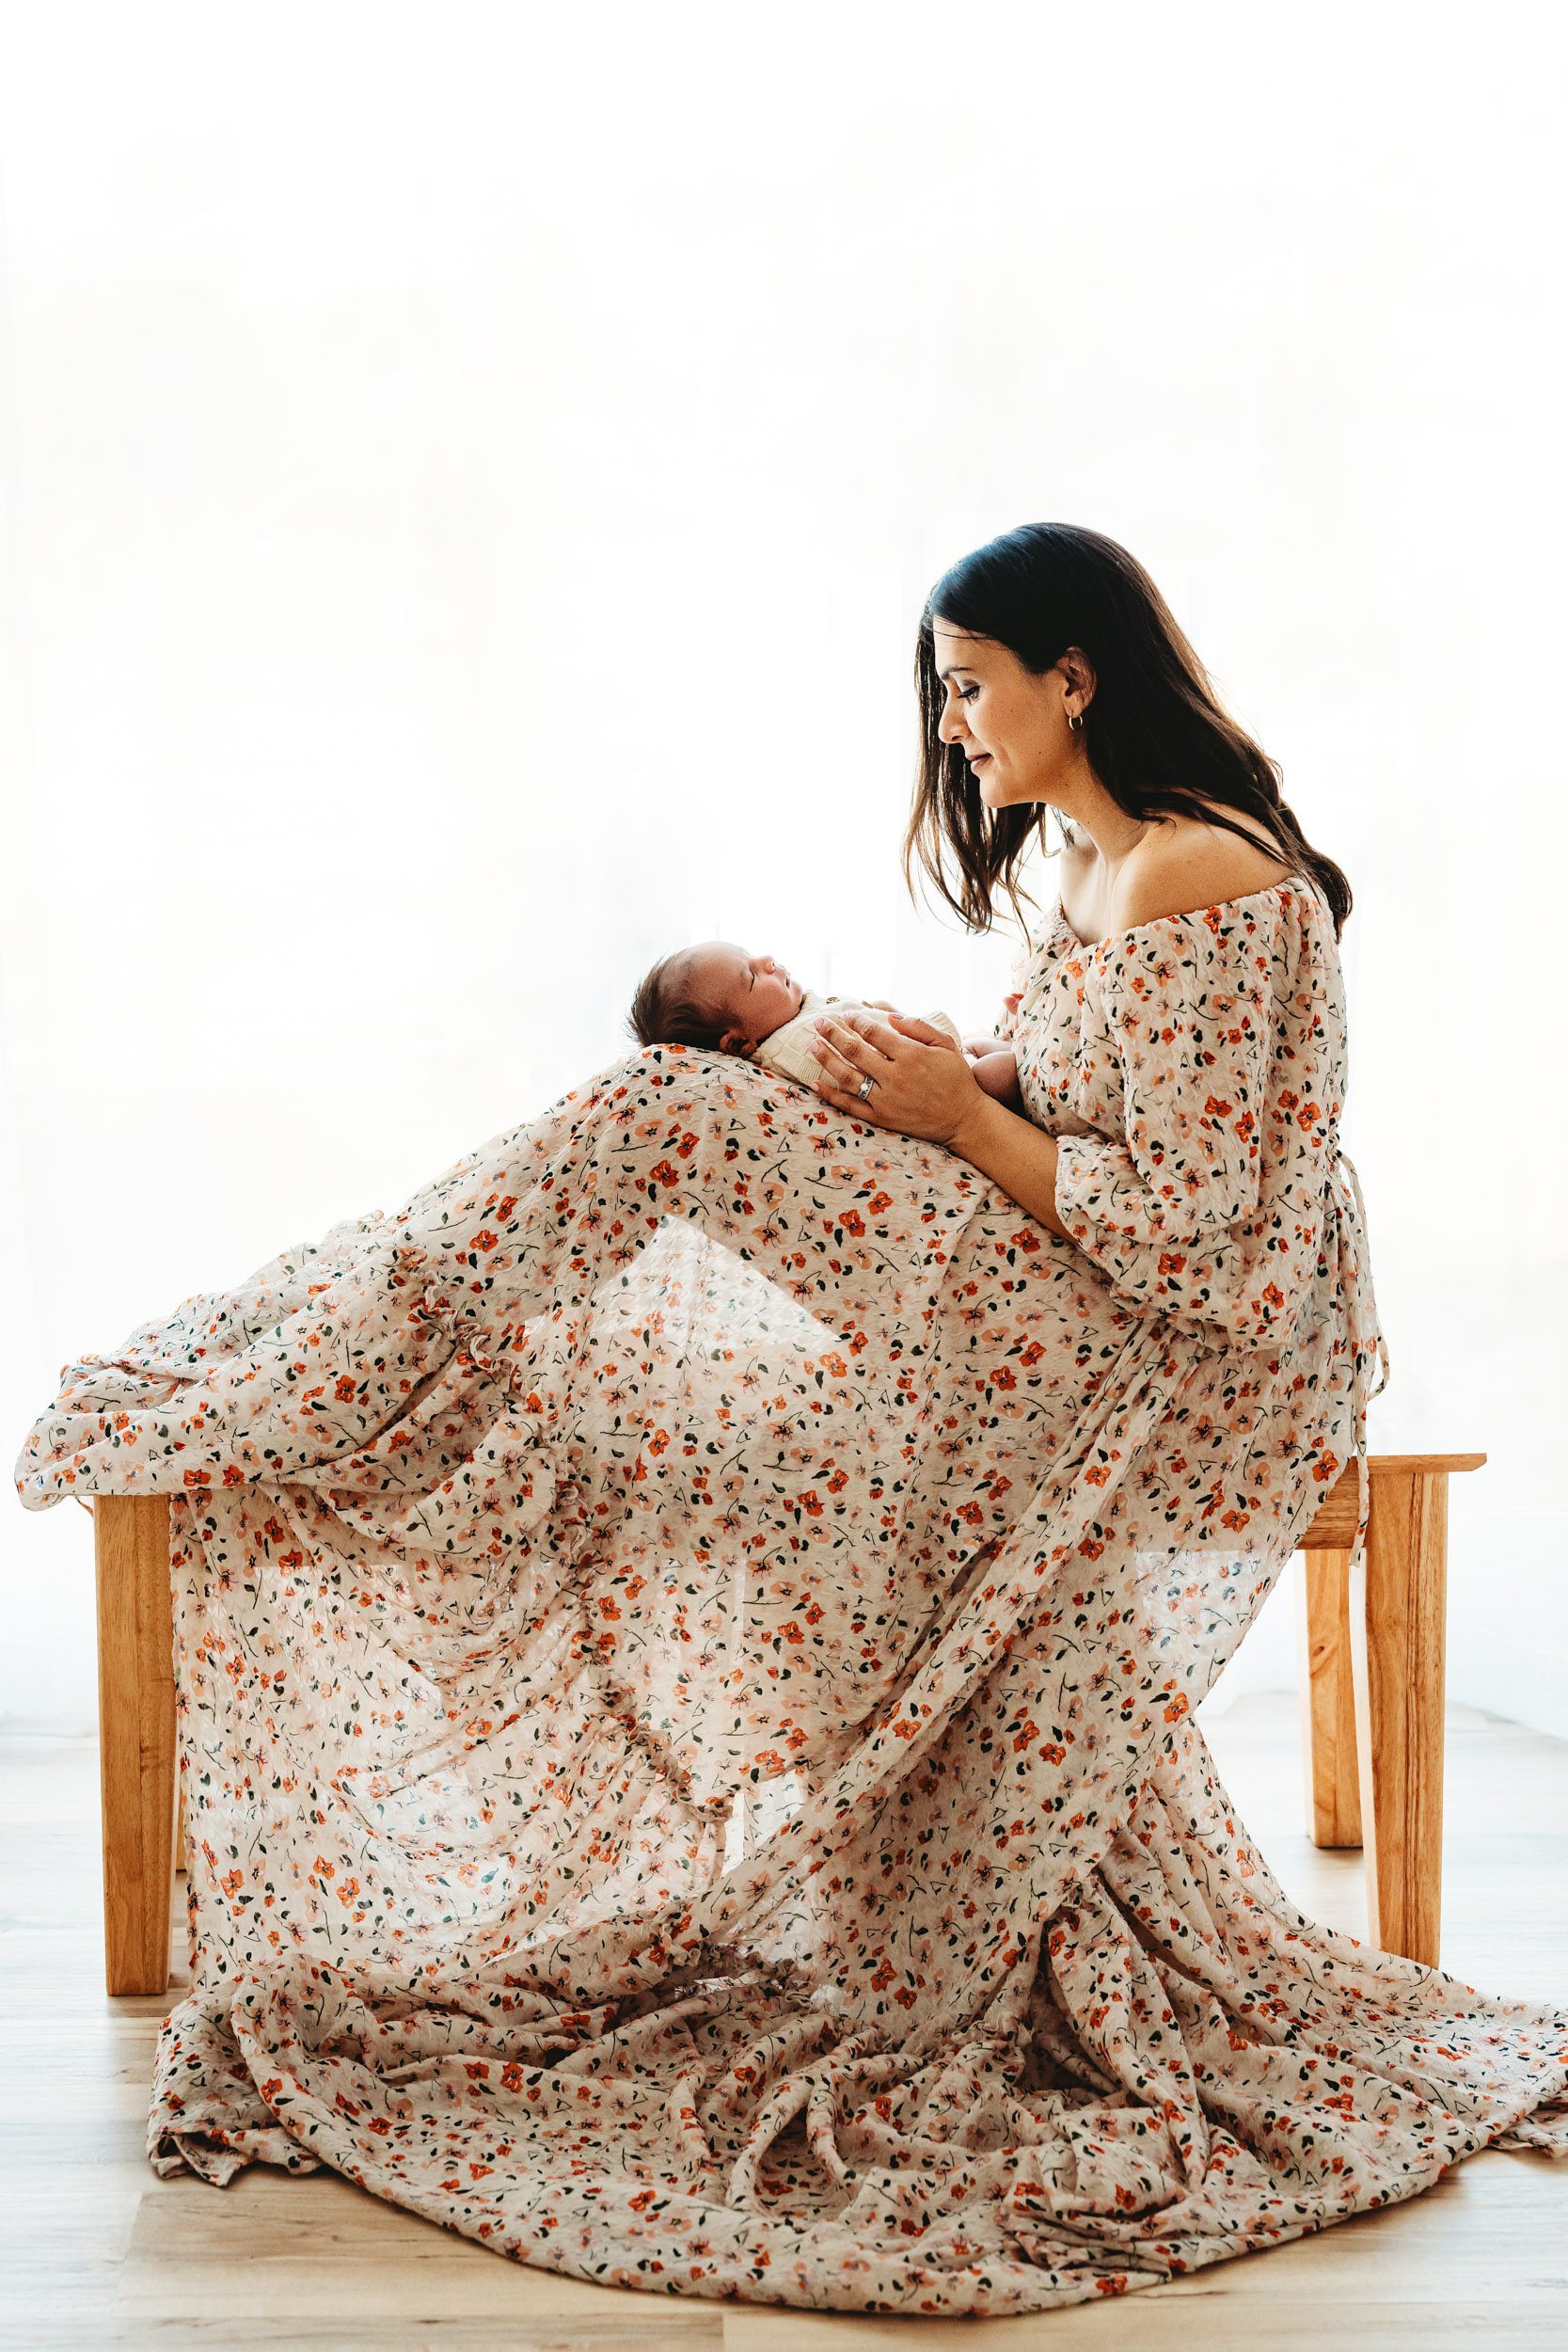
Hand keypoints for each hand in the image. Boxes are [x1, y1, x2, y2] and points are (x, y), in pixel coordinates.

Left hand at [808, 1010, 983, 1148]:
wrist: (965, 1120)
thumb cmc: (957, 1079)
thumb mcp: (946, 1045)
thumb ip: (919, 1027)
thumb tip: (890, 1017)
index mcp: (910, 1055)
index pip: (874, 1033)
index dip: (856, 1022)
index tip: (847, 1015)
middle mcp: (895, 1076)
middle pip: (855, 1051)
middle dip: (833, 1034)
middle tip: (819, 1022)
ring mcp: (886, 1099)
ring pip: (848, 1076)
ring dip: (827, 1059)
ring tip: (812, 1044)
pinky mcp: (882, 1118)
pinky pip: (851, 1105)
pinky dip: (831, 1095)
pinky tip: (815, 1083)